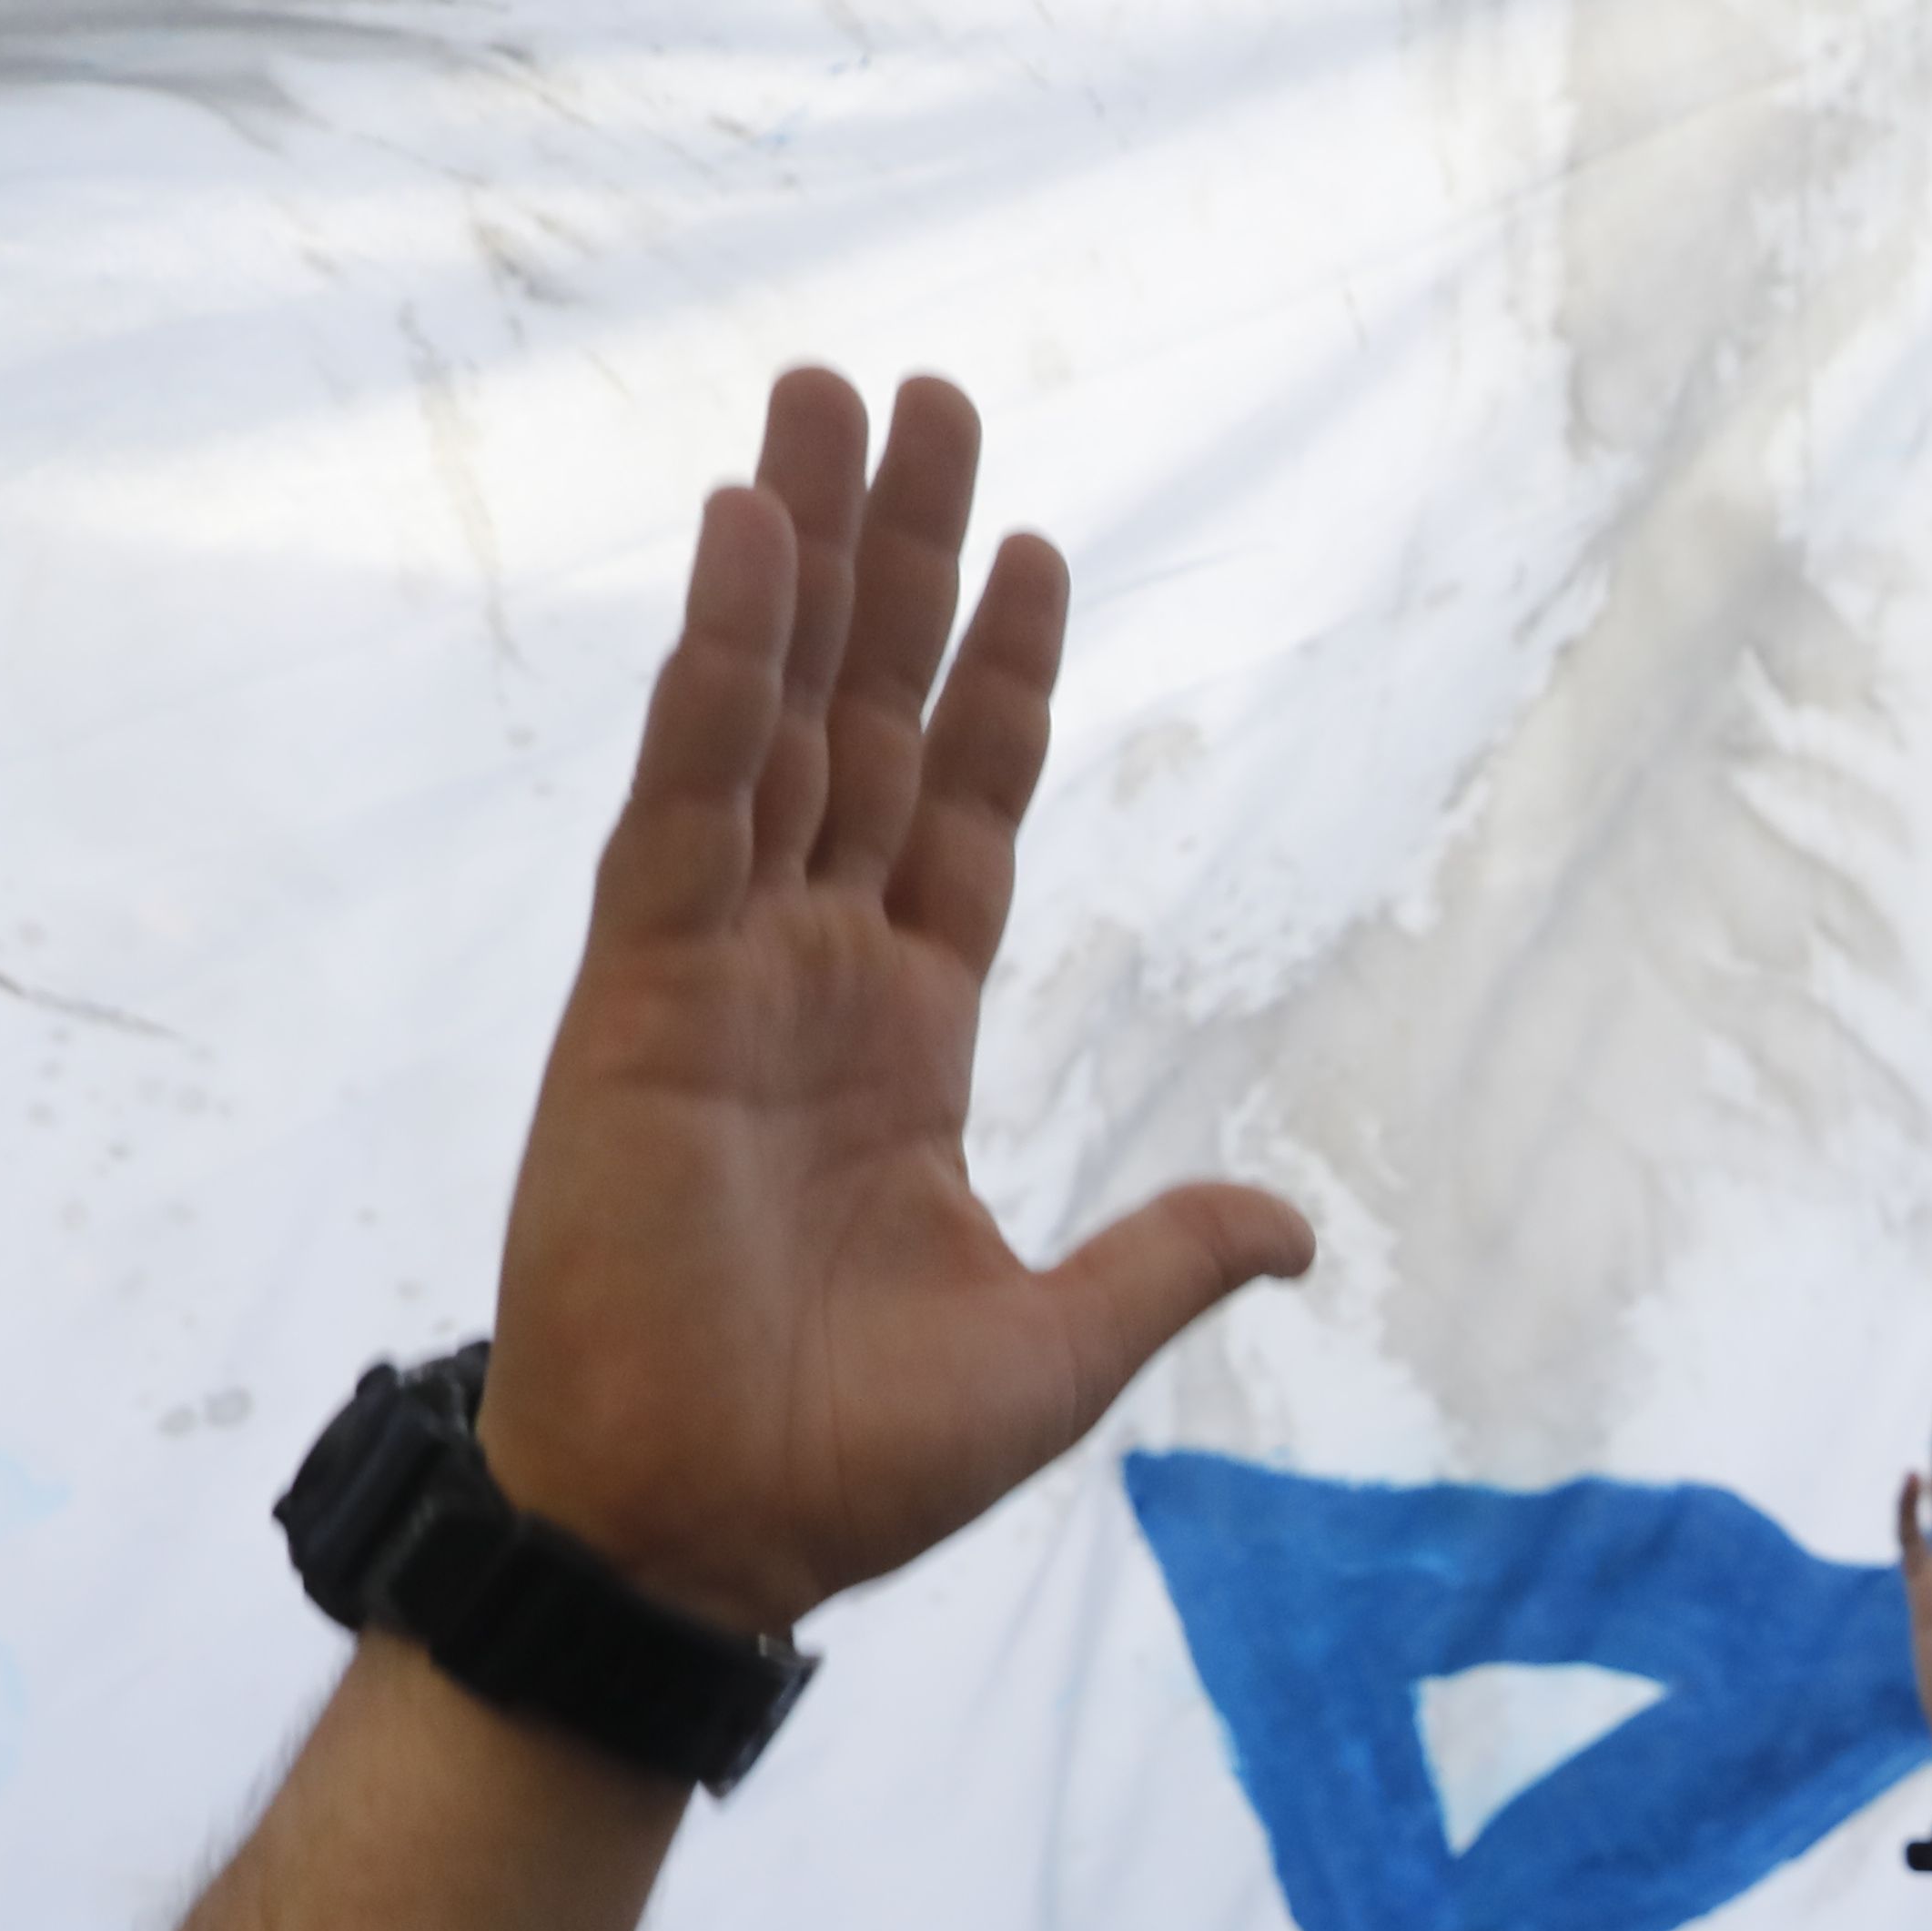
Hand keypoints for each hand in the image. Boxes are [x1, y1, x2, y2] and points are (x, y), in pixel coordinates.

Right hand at [474, 371, 1313, 1638]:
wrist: (704, 1536)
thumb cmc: (849, 1463)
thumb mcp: (1056, 1348)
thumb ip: (1164, 1259)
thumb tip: (1293, 1226)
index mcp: (908, 1040)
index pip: (967, 814)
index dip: (1001, 682)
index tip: (1037, 546)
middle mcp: (811, 976)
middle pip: (870, 722)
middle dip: (898, 561)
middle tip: (920, 394)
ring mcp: (717, 974)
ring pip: (768, 721)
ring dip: (796, 564)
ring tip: (821, 405)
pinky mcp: (638, 1000)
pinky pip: (681, 809)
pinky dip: (712, 680)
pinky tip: (739, 551)